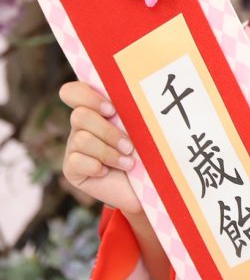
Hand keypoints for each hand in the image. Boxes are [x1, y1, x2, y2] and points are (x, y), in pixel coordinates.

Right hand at [60, 81, 141, 215]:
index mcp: (96, 108)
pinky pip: (76, 161)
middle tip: (129, 145)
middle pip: (80, 116)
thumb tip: (145, 94)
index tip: (112, 109)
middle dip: (107, 131)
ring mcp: (74, 147)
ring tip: (128, 162)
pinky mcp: (71, 168)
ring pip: (80, 139)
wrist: (148, 187)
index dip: (87, 96)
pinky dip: (96, 167)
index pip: (74, 92)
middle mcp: (82, 126)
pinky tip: (108, 172)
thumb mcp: (144, 130)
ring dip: (108, 152)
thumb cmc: (149, 153)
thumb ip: (136, 112)